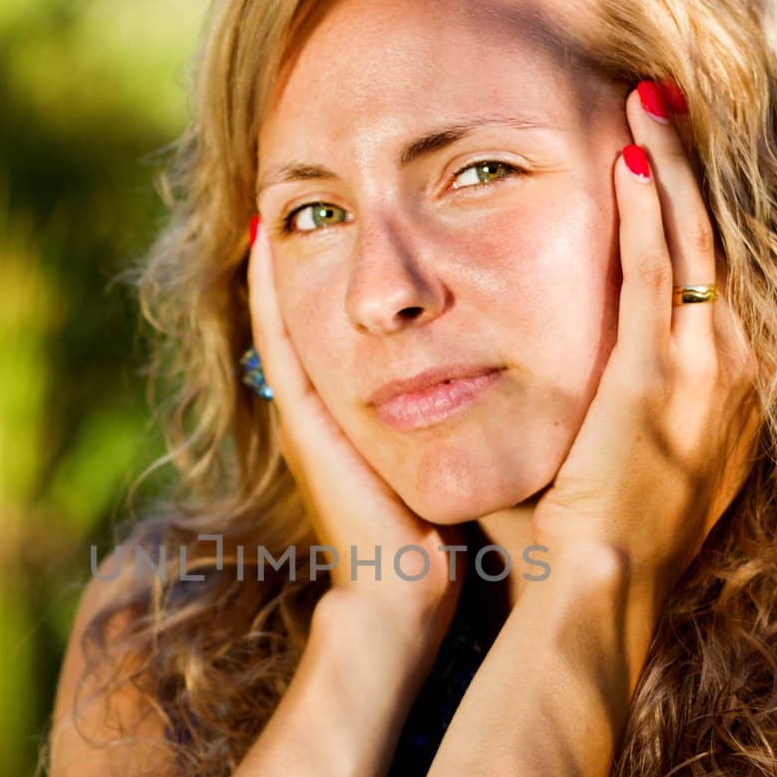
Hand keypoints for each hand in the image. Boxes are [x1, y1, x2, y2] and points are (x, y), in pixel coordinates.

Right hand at [247, 220, 466, 640]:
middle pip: (312, 306)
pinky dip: (267, 293)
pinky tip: (266, 240)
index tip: (359, 204)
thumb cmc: (443, 536)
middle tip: (302, 178)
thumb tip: (510, 370)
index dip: (350, 261)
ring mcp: (309, 412)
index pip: (351, 318)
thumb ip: (468, 414)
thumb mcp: (455, 457)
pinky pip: (280, 343)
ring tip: (274, 189)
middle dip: (312, 243)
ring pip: (287, 313)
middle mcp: (330, 402)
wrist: (409, 597)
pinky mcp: (303, 425)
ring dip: (283, 254)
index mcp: (365, 407)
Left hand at [531, 83, 761, 607]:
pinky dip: (648, 207)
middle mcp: (731, 375)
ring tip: (648, 102)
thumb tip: (515, 369)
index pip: (708, 279)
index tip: (665, 164)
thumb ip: (572, 406)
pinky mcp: (659, 375)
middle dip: (689, 169)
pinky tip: (631, 155)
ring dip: (672, 165)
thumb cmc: (577, 542)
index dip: (690, 215)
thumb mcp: (595, 461)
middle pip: (715, 242)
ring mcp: (704, 373)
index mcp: (721, 394)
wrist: (597, 591)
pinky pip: (656, 268)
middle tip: (661, 104)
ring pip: (695, 239)